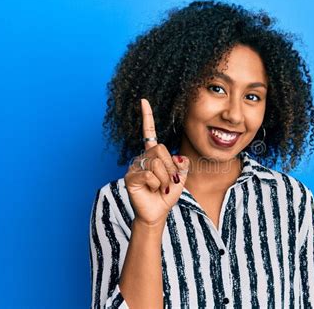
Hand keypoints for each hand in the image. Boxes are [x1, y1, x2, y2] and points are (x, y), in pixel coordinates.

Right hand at [124, 98, 189, 227]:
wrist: (158, 212)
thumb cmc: (167, 194)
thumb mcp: (181, 177)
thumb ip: (182, 164)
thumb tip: (178, 158)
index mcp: (153, 154)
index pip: (149, 133)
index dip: (147, 117)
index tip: (144, 101)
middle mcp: (142, 157)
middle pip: (160, 150)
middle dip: (170, 168)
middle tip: (170, 182)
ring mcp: (135, 166)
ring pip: (156, 163)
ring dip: (165, 179)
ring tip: (161, 188)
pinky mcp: (131, 177)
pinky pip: (149, 174)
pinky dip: (156, 184)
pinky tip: (152, 190)